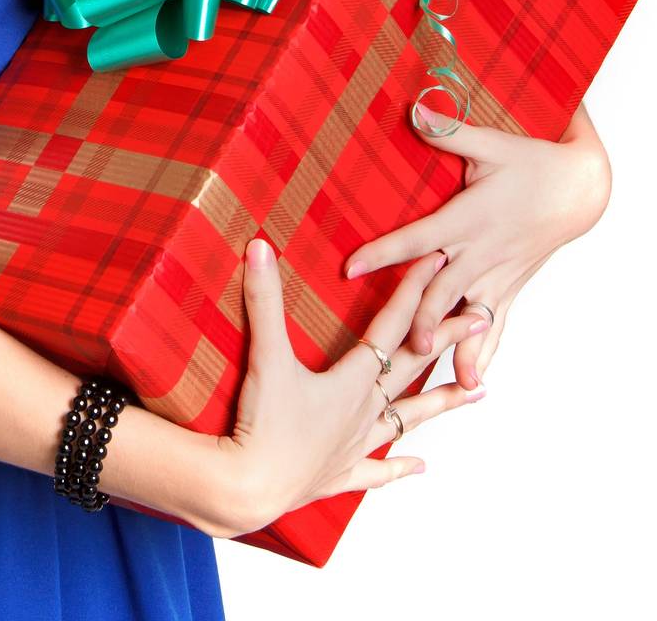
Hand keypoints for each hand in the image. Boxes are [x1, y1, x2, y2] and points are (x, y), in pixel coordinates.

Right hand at [210, 246, 489, 539]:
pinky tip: (420, 467)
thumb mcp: (266, 355)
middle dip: (450, 337)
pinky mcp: (339, 474)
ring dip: (443, 403)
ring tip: (477, 392)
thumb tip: (260, 247)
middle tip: (484, 317)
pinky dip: (398, 467)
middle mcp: (364, 410)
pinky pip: (377, 471)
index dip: (413, 289)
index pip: (391, 324)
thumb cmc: (263, 424)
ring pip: (409, 418)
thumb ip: (265, 299)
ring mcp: (356, 445)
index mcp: (352, 380)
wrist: (251, 489)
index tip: (439, 262)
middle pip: (415, 366)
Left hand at [342, 101, 611, 390]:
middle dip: (421, 315)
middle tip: (400, 341)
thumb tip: (414, 109)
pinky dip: (484, 352)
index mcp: (467, 219)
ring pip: (470, 316)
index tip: (351, 267)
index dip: (384, 253)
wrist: (580, 189)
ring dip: (453, 344)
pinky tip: (472, 381)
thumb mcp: (491, 143)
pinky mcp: (510, 286)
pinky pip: (495, 325)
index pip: (417, 239)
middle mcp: (480, 253)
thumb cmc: (533, 163)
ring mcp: (497, 275)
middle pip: (444, 289)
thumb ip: (449, 132)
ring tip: (438, 374)